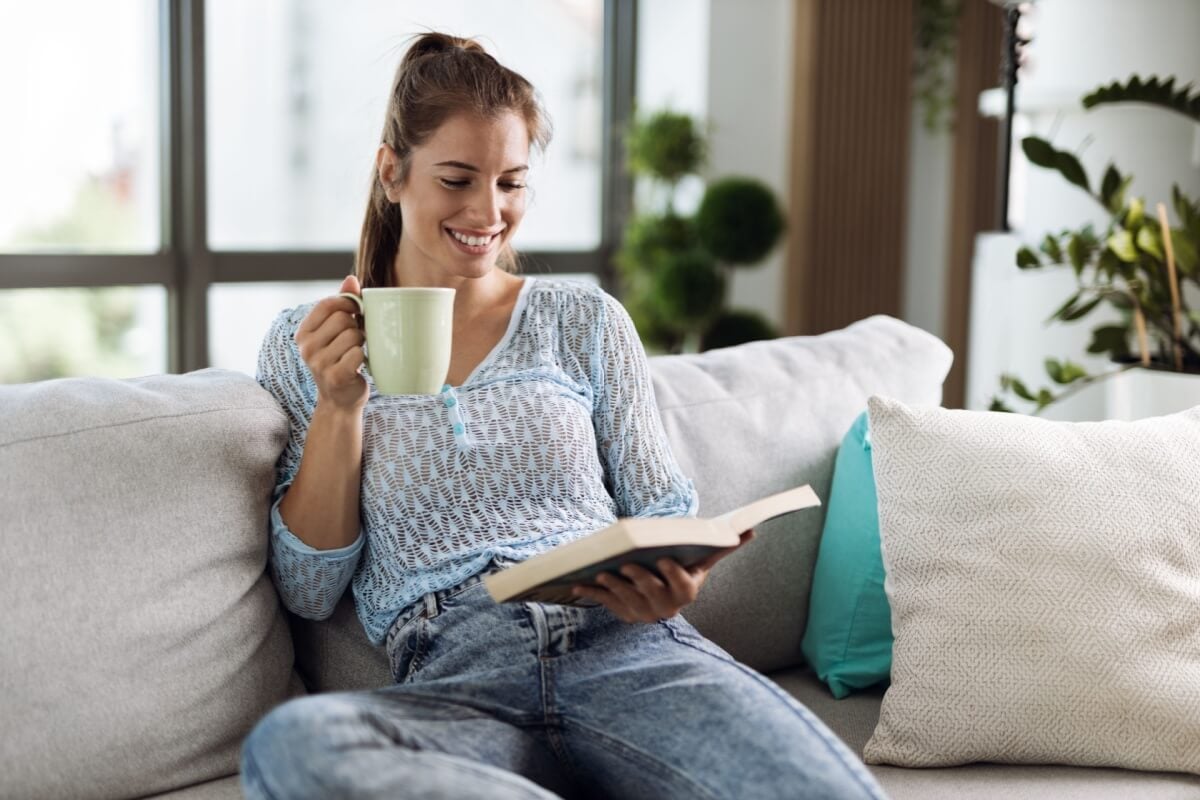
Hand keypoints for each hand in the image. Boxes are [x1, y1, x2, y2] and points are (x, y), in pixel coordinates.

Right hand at [295, 275, 368, 411]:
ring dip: (361, 343)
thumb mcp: (336, 332)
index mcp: (303, 333)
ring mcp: (318, 364)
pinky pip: (358, 354)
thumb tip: (351, 279)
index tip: (356, 311)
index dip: (348, 303)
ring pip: (353, 336)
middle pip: (343, 319)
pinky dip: (363, 357)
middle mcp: (306, 347)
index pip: (327, 304)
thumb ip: (342, 304)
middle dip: (356, 326)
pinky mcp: (335, 377)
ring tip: (355, 353)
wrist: (340, 400)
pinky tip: (357, 365)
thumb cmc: (340, 359)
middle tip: (355, 340)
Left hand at [571, 528, 755, 622]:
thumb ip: (721, 547)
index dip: (673, 575)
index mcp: (686, 592)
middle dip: (639, 580)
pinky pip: (605, 604)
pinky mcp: (621, 612)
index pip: (682, 587)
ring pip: (627, 601)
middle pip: (652, 595)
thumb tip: (751, 530)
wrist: (661, 593)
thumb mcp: (701, 560)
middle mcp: (665, 607)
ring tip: (603, 572)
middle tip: (626, 564)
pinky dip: (592, 594)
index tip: (664, 560)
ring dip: (614, 588)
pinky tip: (578, 584)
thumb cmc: (683, 569)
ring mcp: (642, 612)